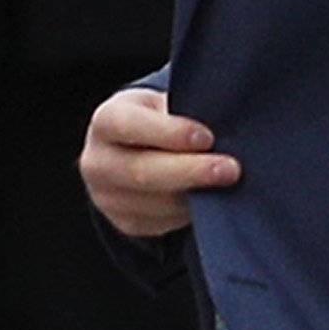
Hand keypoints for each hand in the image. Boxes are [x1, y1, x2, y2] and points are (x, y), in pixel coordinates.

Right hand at [80, 87, 238, 239]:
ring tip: (229, 184)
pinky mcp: (125, 223)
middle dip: (190, 171)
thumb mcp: (164, 105)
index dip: (169, 132)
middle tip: (231, 169)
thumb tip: (224, 125)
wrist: (133, 151)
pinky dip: (190, 213)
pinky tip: (211, 201)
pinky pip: (162, 224)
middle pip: (141, 172)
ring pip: (155, 203)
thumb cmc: (158, 121)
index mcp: (106, 120)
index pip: (128, 125)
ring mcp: (106, 197)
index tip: (207, 137)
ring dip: (196, 196)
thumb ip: (184, 112)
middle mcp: (97, 161)